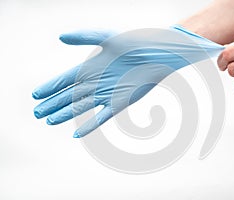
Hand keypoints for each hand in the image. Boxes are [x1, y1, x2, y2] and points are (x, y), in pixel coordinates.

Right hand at [32, 26, 222, 137]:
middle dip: (53, 103)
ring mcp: (107, 93)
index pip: (65, 79)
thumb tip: (60, 36)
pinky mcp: (120, 102)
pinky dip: (90, 124)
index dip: (50, 86)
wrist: (156, 53)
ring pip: (81, 107)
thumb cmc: (134, 42)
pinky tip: (77, 133)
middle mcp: (97, 81)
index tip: (36, 94)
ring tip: (49, 121)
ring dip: (65, 114)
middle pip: (69, 95)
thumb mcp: (106, 36)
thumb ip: (84, 37)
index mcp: (92, 66)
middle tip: (37, 112)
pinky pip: (102, 116)